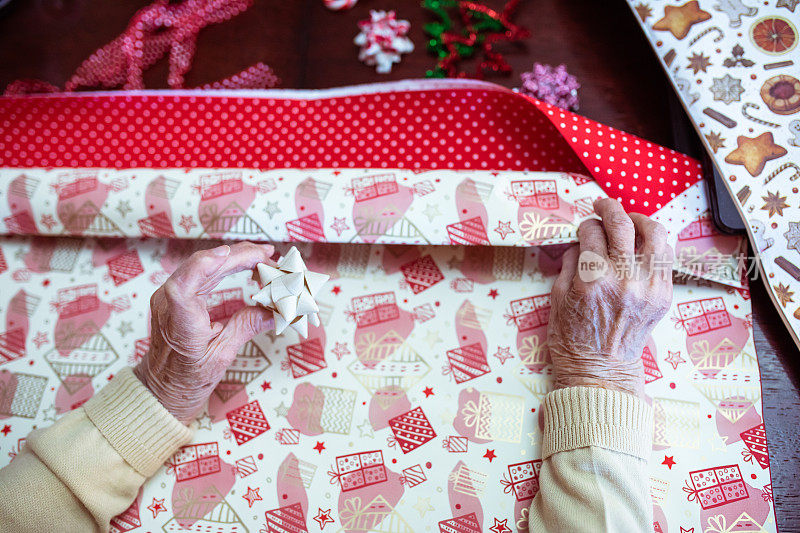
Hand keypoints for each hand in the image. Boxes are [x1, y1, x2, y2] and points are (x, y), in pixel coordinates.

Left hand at [134, 242, 275, 422]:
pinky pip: (201, 271)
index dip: (207, 264)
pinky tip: (246, 262)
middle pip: (202, 267)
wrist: (163, 385)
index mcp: (180, 322)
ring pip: (203, 265)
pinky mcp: (177, 294)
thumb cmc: (188, 378)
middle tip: (270, 256)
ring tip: (264, 256)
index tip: (231, 255)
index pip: (185, 284)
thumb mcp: (222, 356)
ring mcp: (170, 296)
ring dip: (235, 257)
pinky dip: (226, 264)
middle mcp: (169, 303)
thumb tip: (276, 309)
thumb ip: (247, 326)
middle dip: (238, 257)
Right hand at [547, 198, 673, 397]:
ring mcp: (648, 288)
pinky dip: (653, 245)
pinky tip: (641, 245)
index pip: (591, 232)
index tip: (583, 228)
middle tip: (602, 205)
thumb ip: (571, 262)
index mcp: (591, 281)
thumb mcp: (558, 296)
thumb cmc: (572, 337)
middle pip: (622, 224)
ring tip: (629, 221)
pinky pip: (664, 257)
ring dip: (640, 220)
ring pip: (655, 234)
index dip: (585, 225)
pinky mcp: (663, 296)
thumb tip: (583, 240)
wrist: (600, 370)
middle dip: (609, 208)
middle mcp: (622, 280)